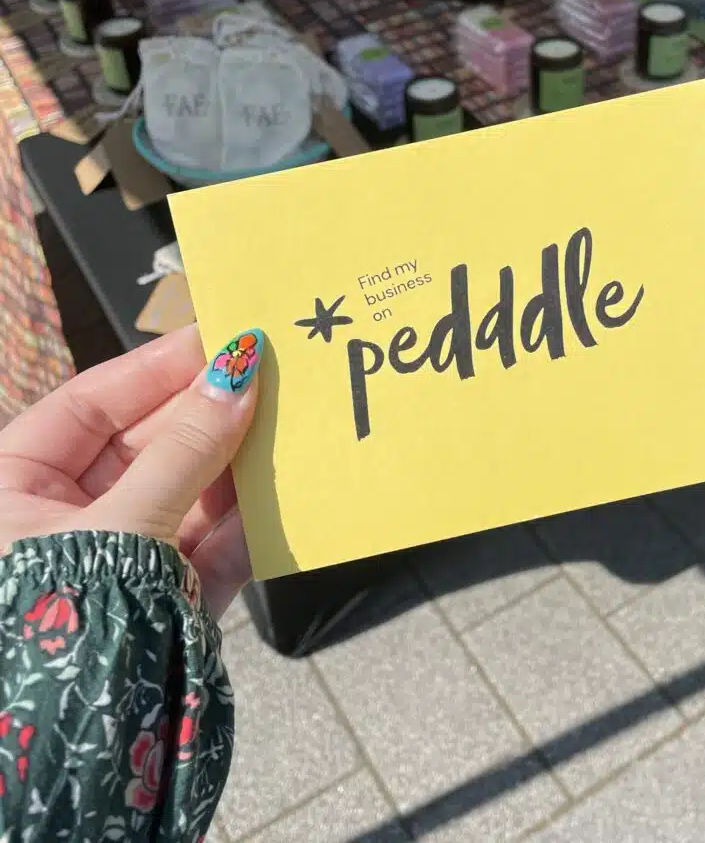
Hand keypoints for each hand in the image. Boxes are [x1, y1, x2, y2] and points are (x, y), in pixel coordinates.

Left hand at [0, 324, 263, 619]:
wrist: (67, 756)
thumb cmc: (54, 627)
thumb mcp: (119, 526)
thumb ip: (185, 450)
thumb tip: (236, 375)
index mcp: (16, 486)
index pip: (96, 403)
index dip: (160, 366)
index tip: (221, 334)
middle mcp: (69, 516)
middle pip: (154, 443)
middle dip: (212, 414)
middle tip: (272, 375)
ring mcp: (126, 556)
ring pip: (193, 490)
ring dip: (241, 464)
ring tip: (292, 424)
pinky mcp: (173, 597)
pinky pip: (215, 544)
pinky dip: (250, 522)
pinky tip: (287, 494)